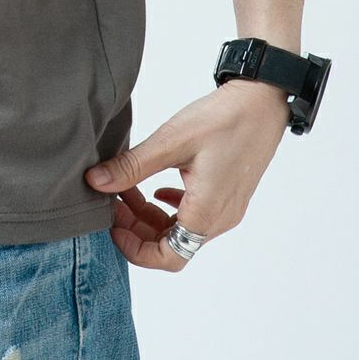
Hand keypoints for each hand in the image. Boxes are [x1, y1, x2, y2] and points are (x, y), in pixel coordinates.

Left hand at [84, 78, 290, 270]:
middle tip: (113, 200)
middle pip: (171, 245)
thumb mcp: (170, 142)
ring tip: (127, 188)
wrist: (263, 101)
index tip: (111, 224)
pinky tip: (153, 188)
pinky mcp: (226, 194)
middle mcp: (220, 218)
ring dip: (150, 216)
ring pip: (180, 229)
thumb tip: (95, 182)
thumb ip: (131, 166)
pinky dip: (167, 207)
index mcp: (207, 212)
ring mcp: (225, 208)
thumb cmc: (224, 119)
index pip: (168, 257)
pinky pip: (192, 214)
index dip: (134, 248)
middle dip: (136, 228)